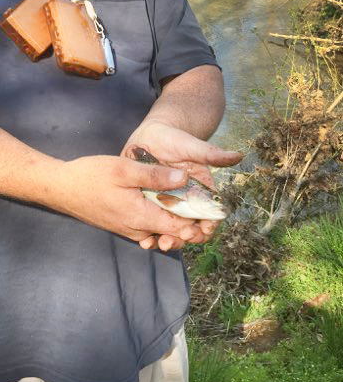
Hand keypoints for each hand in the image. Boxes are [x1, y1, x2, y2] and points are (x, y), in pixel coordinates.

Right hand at [52, 154, 213, 248]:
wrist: (60, 188)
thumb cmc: (90, 176)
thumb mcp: (124, 169)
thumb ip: (154, 175)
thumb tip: (184, 179)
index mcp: (140, 216)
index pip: (179, 228)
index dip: (198, 220)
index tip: (212, 208)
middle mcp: (136, 229)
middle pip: (172, 233)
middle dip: (191, 223)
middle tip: (206, 208)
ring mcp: (127, 229)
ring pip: (160, 231)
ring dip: (175, 221)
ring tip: (188, 204)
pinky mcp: (120, 225)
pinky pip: (147, 227)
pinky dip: (159, 219)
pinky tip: (162, 202)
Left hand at [121, 121, 241, 250]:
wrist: (149, 137)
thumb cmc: (174, 139)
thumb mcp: (191, 145)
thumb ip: (211, 153)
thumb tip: (238, 156)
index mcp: (201, 190)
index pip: (211, 213)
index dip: (210, 223)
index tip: (204, 229)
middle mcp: (186, 201)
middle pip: (192, 227)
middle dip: (187, 238)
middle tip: (178, 239)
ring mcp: (168, 205)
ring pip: (172, 230)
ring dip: (168, 240)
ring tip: (160, 244)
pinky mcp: (151, 207)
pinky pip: (153, 225)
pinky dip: (150, 237)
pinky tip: (144, 242)